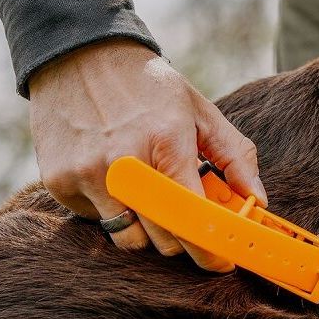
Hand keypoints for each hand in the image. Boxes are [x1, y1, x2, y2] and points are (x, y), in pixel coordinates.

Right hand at [28, 37, 266, 270]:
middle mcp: (125, 162)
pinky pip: (97, 223)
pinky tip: (115, 181)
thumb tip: (258, 202)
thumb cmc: (148, 87)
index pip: (195, 217)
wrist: (78, 54)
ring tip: (150, 198)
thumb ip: (235, 156)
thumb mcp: (200, 111)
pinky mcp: (59, 182)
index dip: (213, 250)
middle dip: (183, 241)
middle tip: (188, 225)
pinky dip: (112, 212)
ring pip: (129, 241)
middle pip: (163, 240)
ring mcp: (88, 174)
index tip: (223, 263)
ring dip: (147, 232)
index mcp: (167, 141)